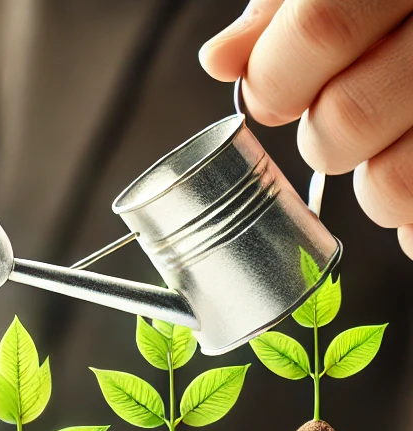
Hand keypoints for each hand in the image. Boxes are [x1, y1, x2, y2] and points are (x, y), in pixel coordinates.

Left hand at [200, 0, 412, 258]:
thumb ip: (287, 7)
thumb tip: (222, 60)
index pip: (321, 30)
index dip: (276, 79)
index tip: (274, 93)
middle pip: (348, 116)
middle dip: (321, 136)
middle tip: (339, 118)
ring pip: (391, 183)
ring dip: (372, 182)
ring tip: (391, 145)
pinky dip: (412, 224)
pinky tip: (411, 183)